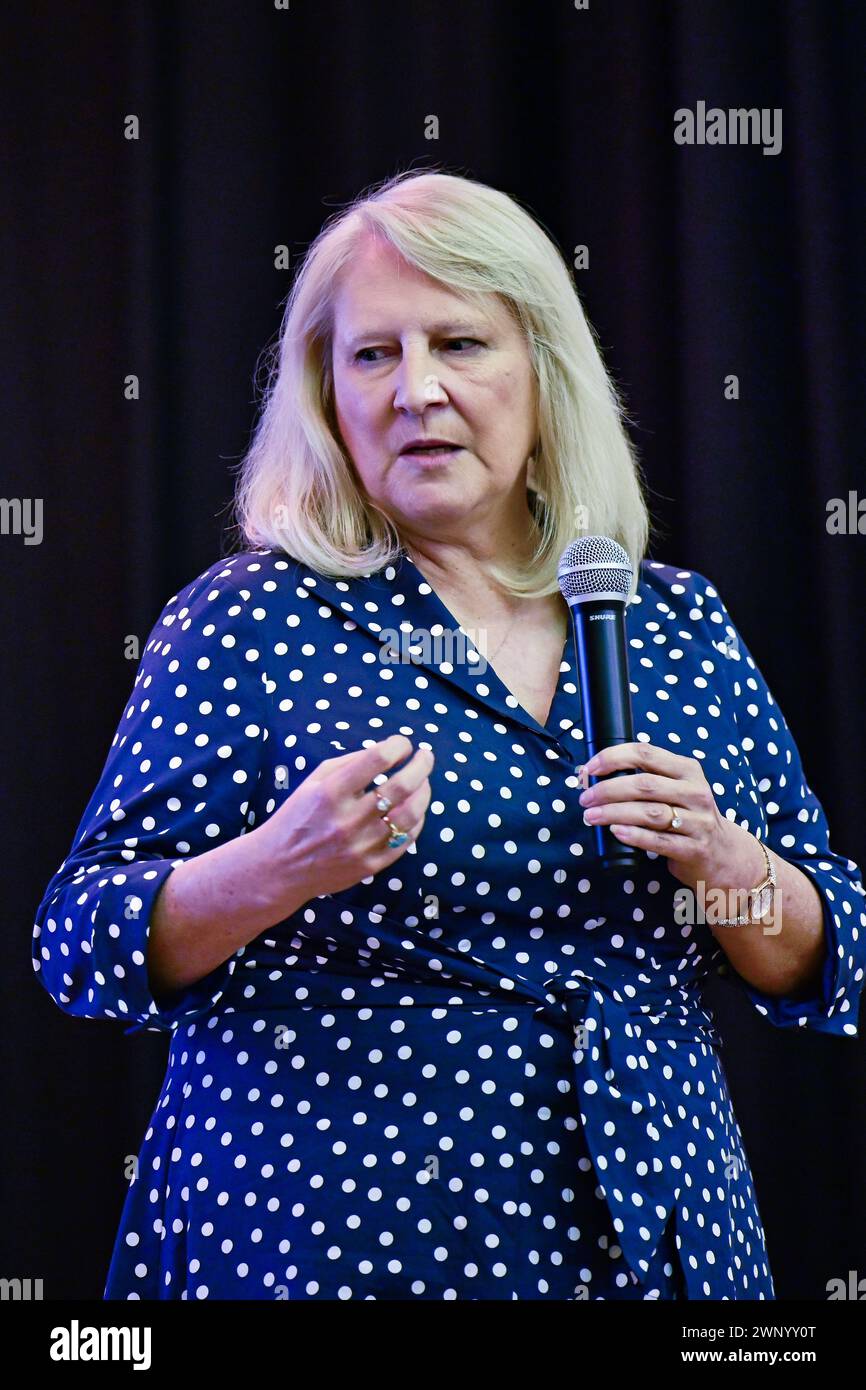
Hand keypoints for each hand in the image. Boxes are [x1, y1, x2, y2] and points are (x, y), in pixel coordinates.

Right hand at [258, 734, 433, 905]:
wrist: (279, 867)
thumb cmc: (298, 816)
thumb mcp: (313, 781)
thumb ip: (349, 763)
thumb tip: (387, 751)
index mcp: (331, 792)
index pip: (377, 759)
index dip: (398, 746)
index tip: (404, 744)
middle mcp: (347, 819)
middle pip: (402, 786)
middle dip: (421, 765)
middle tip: (426, 757)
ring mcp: (361, 845)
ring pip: (410, 815)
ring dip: (424, 793)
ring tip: (423, 783)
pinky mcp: (369, 866)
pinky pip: (405, 841)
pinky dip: (417, 821)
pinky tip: (415, 810)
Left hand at [578, 741, 763, 891]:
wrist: (724, 855)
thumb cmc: (689, 817)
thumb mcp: (678, 789)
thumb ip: (648, 779)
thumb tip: (598, 774)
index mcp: (688, 771)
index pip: (646, 754)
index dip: (613, 758)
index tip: (590, 768)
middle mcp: (695, 793)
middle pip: (644, 785)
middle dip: (608, 790)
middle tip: (585, 798)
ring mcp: (698, 822)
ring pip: (649, 813)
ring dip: (614, 813)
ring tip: (591, 816)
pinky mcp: (694, 849)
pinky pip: (659, 840)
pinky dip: (634, 835)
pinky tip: (616, 831)